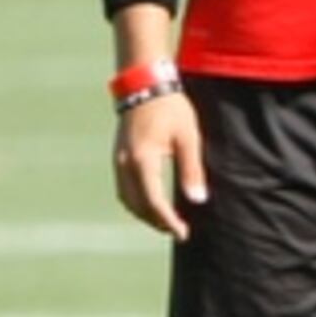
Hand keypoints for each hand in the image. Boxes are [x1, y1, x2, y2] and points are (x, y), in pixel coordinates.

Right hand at [112, 91, 204, 241]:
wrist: (144, 83)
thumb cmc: (170, 108)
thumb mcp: (188, 138)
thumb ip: (192, 170)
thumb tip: (197, 200)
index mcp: (143, 161)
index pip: (154, 203)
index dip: (169, 221)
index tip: (183, 233)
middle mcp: (126, 164)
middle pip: (137, 206)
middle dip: (156, 222)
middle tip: (177, 230)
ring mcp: (118, 160)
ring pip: (127, 199)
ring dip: (144, 213)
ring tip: (165, 219)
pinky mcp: (118, 155)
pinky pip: (123, 188)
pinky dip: (136, 200)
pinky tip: (151, 201)